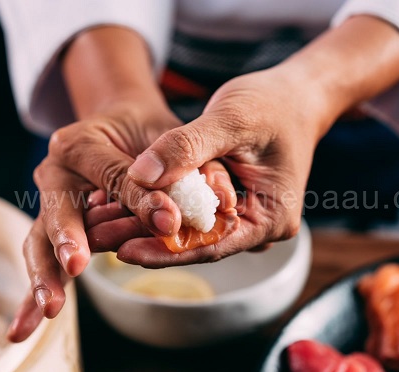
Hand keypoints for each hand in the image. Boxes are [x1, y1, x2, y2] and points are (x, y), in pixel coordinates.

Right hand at [7, 103, 183, 341]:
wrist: (120, 125)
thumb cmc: (147, 129)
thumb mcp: (167, 135)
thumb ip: (185, 162)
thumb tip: (208, 202)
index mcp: (81, 143)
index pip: (115, 177)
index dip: (142, 200)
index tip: (169, 222)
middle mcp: (56, 171)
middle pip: (58, 210)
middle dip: (68, 239)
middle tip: (76, 265)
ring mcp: (50, 200)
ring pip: (40, 239)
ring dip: (45, 275)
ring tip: (48, 308)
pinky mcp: (55, 223)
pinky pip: (44, 257)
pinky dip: (38, 289)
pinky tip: (25, 327)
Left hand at [86, 68, 324, 266]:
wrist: (296, 94)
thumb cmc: (273, 103)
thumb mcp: (231, 119)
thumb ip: (187, 147)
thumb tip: (140, 177)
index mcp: (272, 218)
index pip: (213, 246)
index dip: (167, 249)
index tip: (125, 250)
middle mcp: (261, 227)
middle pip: (199, 245)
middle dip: (151, 241)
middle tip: (102, 239)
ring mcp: (248, 218)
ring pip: (193, 231)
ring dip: (152, 227)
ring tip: (105, 227)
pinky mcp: (233, 205)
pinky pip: (195, 214)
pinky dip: (164, 209)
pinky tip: (127, 206)